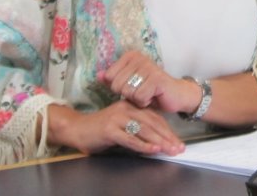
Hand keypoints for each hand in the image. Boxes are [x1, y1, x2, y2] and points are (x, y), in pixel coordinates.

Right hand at [46, 100, 184, 155]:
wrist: (77, 129)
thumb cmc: (100, 130)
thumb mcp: (122, 125)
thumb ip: (137, 128)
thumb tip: (158, 140)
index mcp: (131, 105)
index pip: (155, 117)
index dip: (168, 130)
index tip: (178, 142)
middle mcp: (126, 108)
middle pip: (152, 123)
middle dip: (168, 137)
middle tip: (179, 148)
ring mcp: (117, 118)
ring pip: (144, 129)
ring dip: (159, 141)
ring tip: (170, 150)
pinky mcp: (110, 129)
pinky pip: (129, 138)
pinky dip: (143, 145)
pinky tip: (153, 150)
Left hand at [99, 51, 201, 114]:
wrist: (176, 95)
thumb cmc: (150, 90)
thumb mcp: (130, 84)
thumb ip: (113, 79)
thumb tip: (98, 75)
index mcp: (130, 56)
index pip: (110, 77)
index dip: (119, 88)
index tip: (133, 86)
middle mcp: (139, 58)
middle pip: (117, 85)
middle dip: (128, 95)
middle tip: (141, 91)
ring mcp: (148, 67)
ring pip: (128, 92)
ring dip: (137, 100)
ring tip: (147, 94)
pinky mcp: (156, 79)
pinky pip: (140, 97)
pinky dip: (145, 102)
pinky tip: (153, 97)